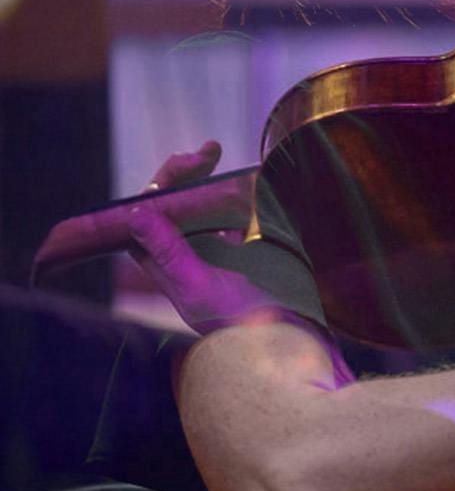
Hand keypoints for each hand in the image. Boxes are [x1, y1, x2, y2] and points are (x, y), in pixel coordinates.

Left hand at [125, 142, 280, 334]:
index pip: (149, 212)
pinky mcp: (242, 249)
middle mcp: (184, 252)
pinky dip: (237, 193)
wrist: (282, 340)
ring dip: (210, 178)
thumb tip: (136, 214)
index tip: (192, 162)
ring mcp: (213, 249)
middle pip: (173, 202)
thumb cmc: (238, 320)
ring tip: (218, 155)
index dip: (165, 182)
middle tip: (211, 151)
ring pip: (201, 204)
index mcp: (164, 262)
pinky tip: (250, 180)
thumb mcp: (199, 287)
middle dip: (187, 173)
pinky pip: (231, 214)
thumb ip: (170, 252)